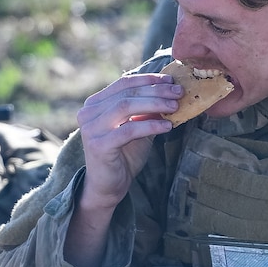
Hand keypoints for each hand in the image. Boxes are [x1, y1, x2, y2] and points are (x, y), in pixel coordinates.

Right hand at [62, 72, 180, 266]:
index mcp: (95, 104)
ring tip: (175, 106)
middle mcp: (88, 113)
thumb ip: (148, 111)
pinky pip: (128, 130)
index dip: (149, 79)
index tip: (170, 80)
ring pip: (126, 107)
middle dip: (156, 90)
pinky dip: (150, 126)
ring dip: (154, 104)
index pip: (123, 83)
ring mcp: (91, 129)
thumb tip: (171, 92)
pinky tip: (167, 127)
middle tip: (178, 92)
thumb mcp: (137, 127)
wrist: (108, 187)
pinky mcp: (98, 145)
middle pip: (126, 93)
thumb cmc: (123, 156)